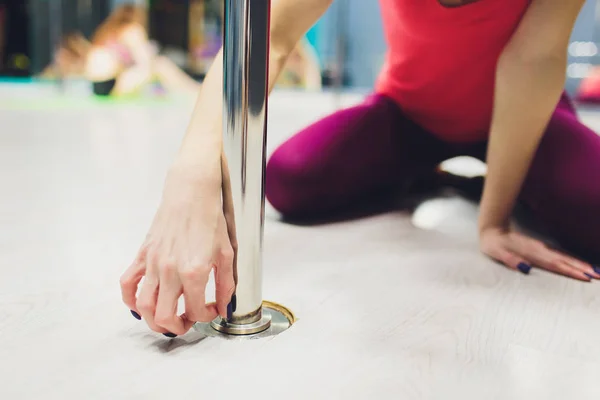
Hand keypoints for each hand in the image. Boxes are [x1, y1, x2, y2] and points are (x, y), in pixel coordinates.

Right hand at [119, 168, 235, 335]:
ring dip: (153, 321)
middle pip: (165, 316)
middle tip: (186, 324)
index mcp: (194, 272)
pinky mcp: (143, 255)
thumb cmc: (210, 218)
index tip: (212, 310)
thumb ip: (226, 283)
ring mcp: (153, 264)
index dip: (207, 316)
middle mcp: (171, 271)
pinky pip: (128, 284)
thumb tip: (224, 306)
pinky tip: (141, 305)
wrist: (191, 193)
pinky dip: (130, 300)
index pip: (197, 310)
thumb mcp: (227, 253)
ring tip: (166, 321)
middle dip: (177, 328)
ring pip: (144, 306)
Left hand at [480, 226, 598, 281]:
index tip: (585, 277)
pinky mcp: (541, 248)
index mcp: (531, 253)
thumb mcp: (496, 253)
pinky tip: (580, 264)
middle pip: (564, 260)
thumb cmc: (493, 244)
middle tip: (599, 276)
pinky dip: (572, 259)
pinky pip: (560, 254)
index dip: (570, 271)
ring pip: (565, 256)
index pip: (554, 264)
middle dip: (582, 268)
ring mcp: (542, 248)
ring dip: (580, 264)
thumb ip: (510, 260)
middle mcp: (540, 249)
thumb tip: (525, 268)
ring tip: (596, 271)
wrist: (493, 229)